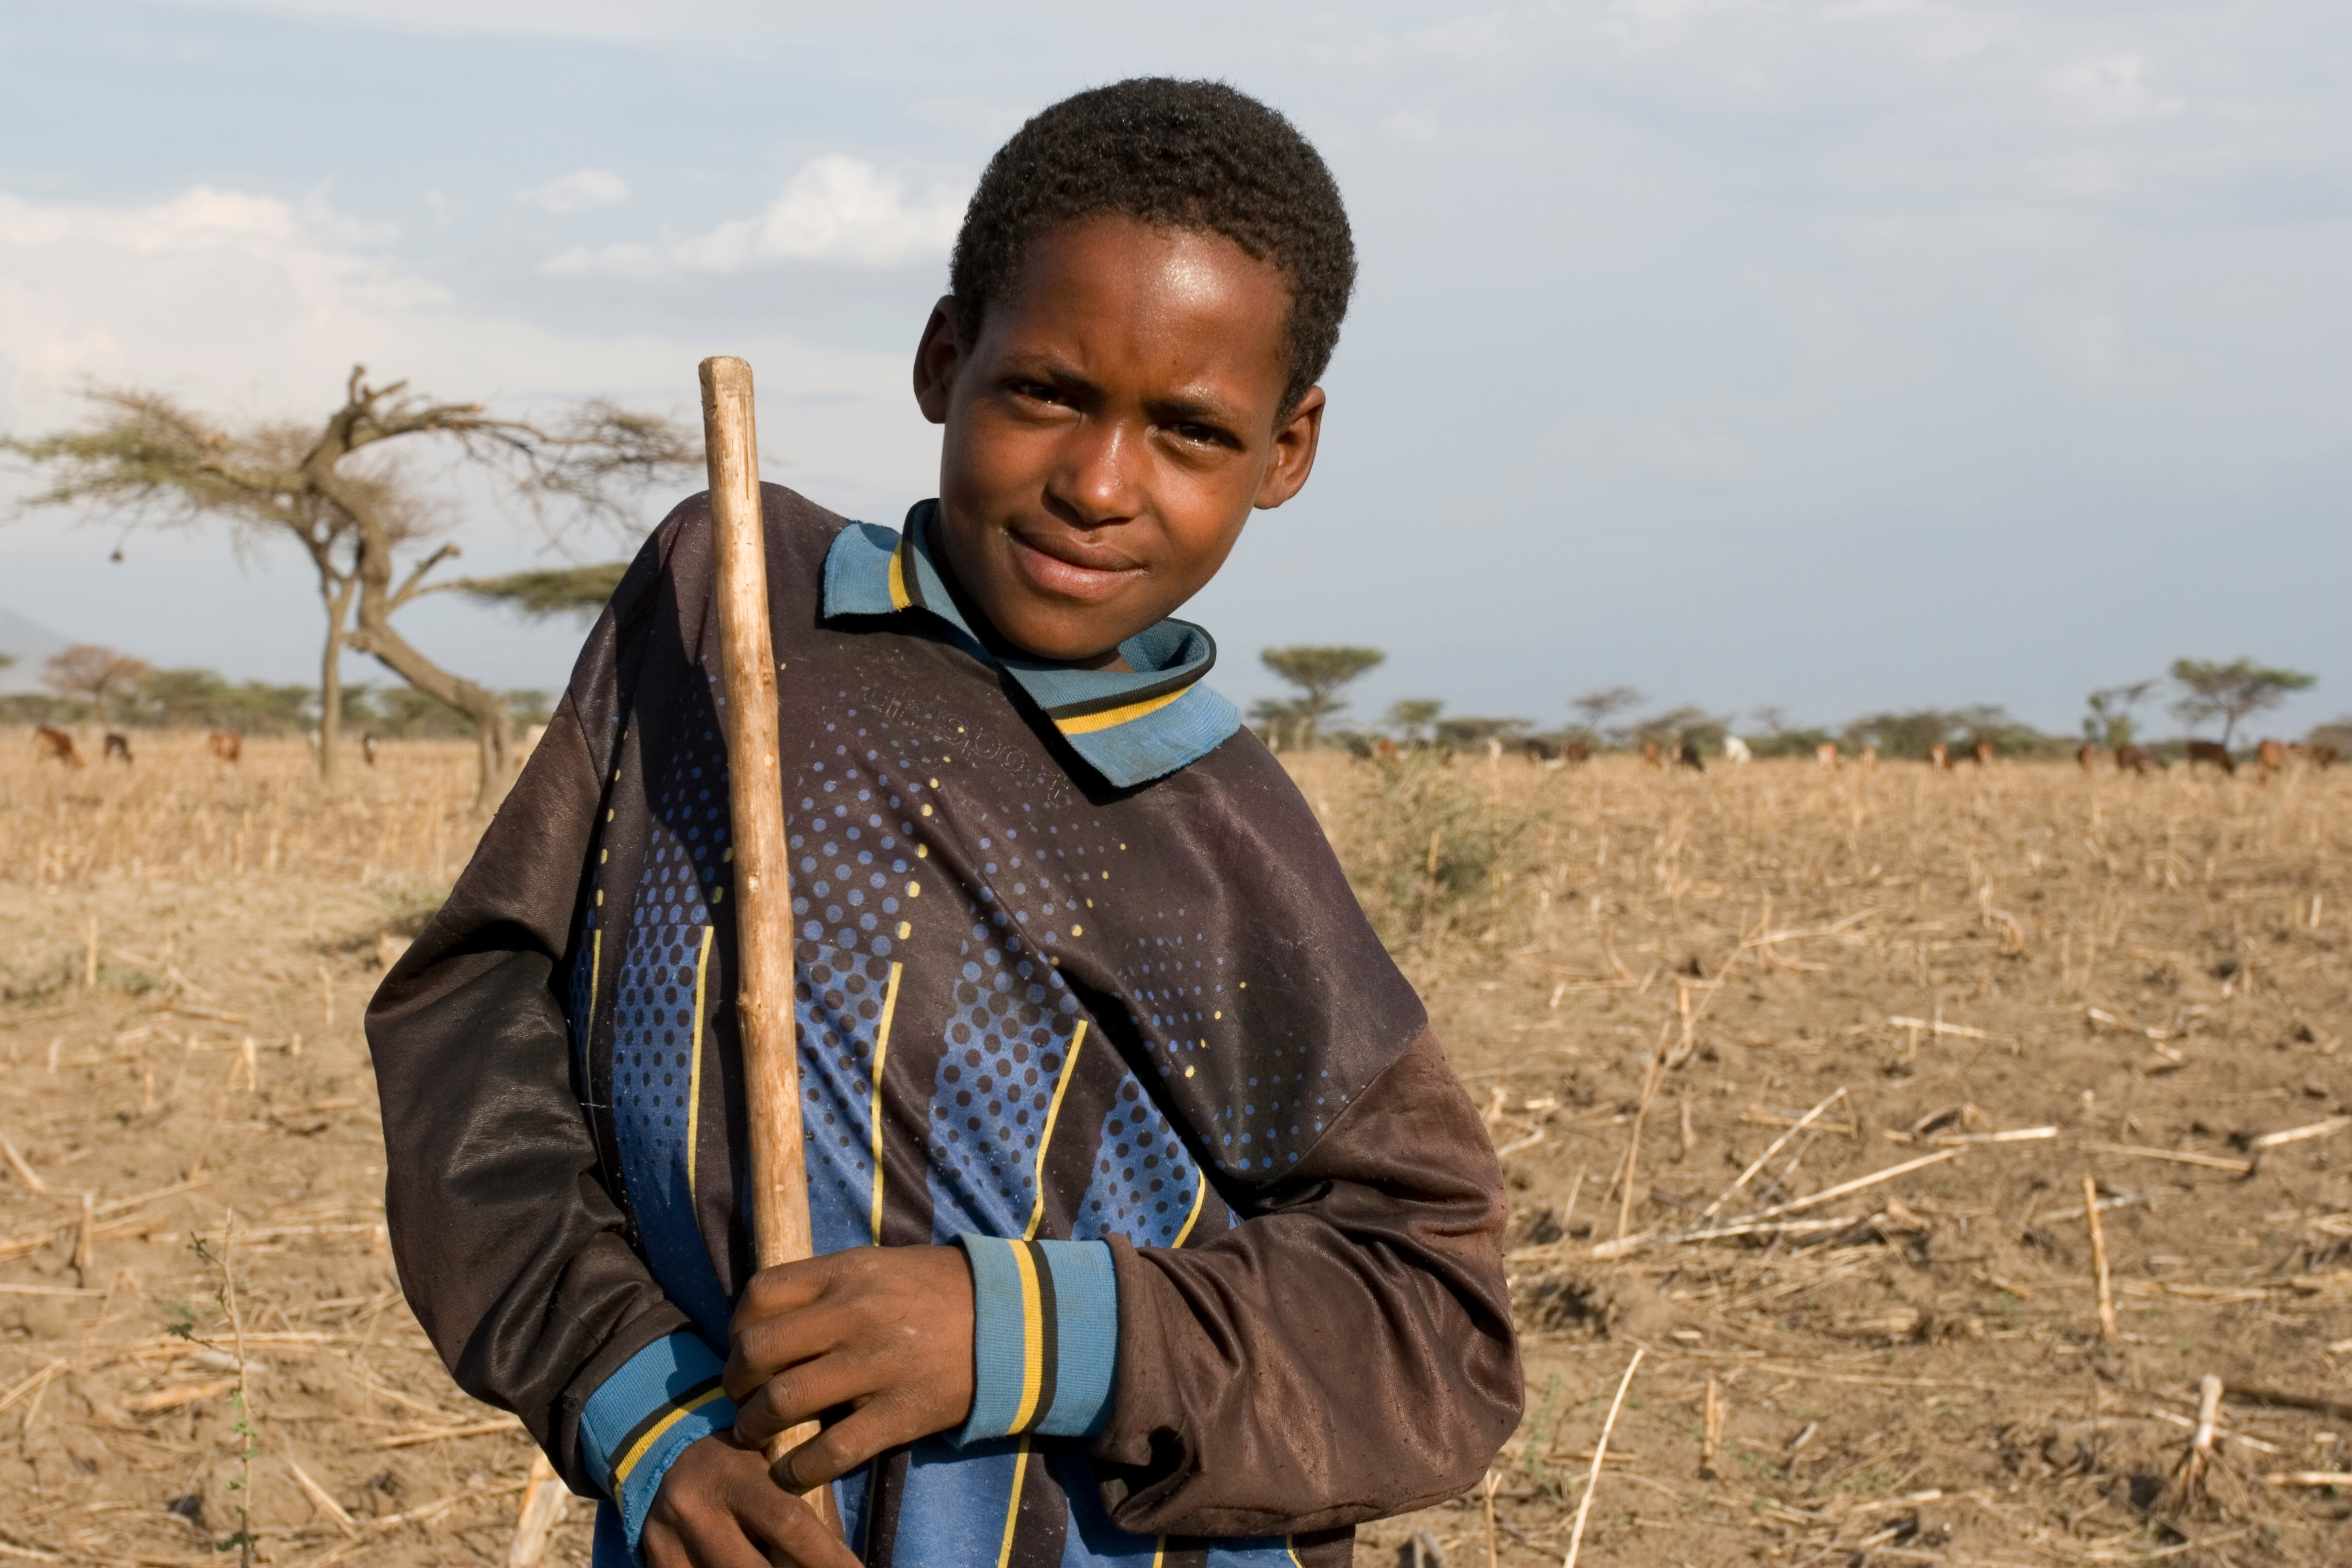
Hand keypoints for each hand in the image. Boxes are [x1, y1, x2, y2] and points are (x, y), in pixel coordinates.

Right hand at [641, 1431, 860, 1567]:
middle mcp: (692, 1509)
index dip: (829, 1559)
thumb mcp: (770, 1461)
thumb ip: (800, 1495)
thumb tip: (843, 1556)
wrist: (668, 1458)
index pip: (788, 1524)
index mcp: (731, 1474)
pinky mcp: (656, 1564)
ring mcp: (666, 1542)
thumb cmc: (742, 1461)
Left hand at [726, 1244, 976, 1491]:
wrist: (1015, 1321)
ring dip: (755, 1425)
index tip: (742, 1348)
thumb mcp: (881, 1267)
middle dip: (736, 1382)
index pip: (761, 1294)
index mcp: (848, 1272)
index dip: (737, 1327)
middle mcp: (855, 1314)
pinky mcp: (900, 1412)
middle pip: (759, 1349)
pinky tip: (791, 1471)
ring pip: (783, 1401)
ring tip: (755, 1434)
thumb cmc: (941, 1291)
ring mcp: (877, 1364)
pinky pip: (830, 1450)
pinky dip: (799, 1468)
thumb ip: (828, 1286)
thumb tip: (770, 1317)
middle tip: (740, 1397)